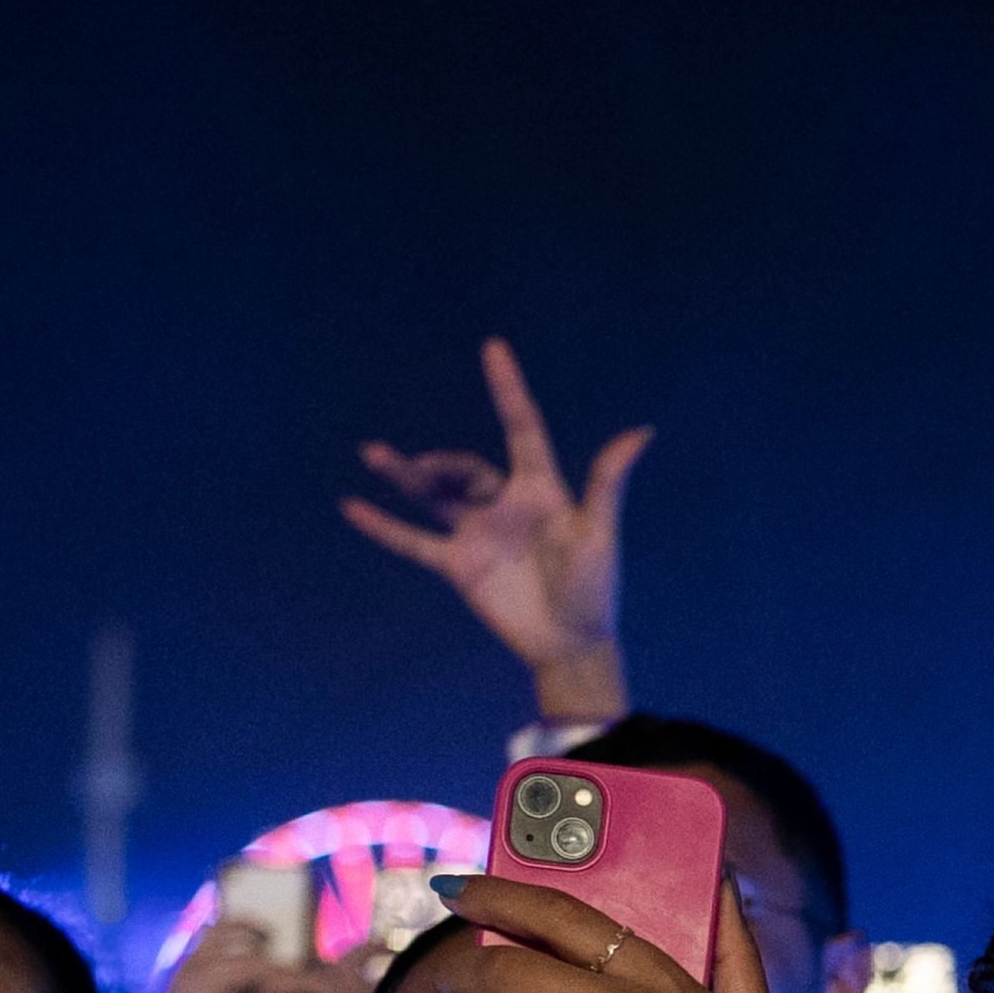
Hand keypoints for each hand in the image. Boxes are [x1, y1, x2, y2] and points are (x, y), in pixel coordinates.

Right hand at [344, 338, 646, 721]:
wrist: (570, 645)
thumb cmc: (594, 589)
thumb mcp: (600, 534)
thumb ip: (608, 483)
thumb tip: (641, 432)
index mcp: (541, 490)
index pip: (522, 428)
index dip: (507, 389)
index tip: (493, 348)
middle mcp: (505, 505)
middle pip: (464, 467)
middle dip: (441, 463)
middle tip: (421, 467)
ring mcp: (477, 534)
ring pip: (433, 495)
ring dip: (404, 475)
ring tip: (374, 454)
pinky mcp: (458, 565)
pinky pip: (413, 542)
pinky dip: (384, 527)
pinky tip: (352, 507)